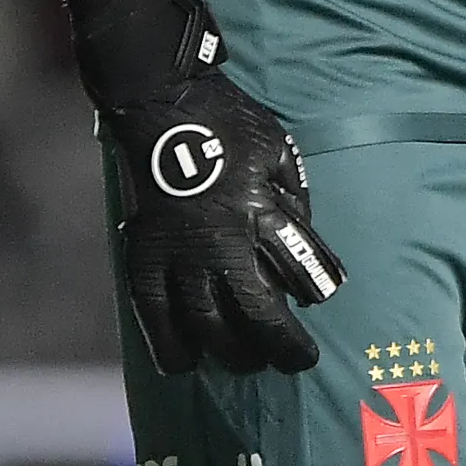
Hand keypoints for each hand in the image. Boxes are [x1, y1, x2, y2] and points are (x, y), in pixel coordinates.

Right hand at [73, 0, 343, 374]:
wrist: (159, 101)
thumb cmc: (226, 121)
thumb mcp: (278, 149)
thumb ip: (294, 196)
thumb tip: (300, 238)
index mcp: (260, 212)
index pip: (303, 273)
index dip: (319, 295)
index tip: (323, 305)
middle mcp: (220, 243)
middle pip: (256, 316)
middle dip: (279, 346)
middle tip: (291, 358)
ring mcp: (177, 254)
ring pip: (207, 325)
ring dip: (231, 352)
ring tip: (245, 361)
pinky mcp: (142, 256)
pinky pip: (153, 316)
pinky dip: (168, 346)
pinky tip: (183, 364)